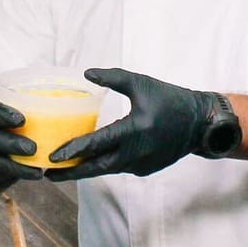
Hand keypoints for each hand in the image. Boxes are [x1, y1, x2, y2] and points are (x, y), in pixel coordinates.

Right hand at [0, 69, 42, 190]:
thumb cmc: (15, 128)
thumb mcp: (19, 112)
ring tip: (33, 149)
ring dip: (14, 146)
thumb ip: (37, 103)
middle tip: (21, 120)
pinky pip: (5, 166)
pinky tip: (38, 173)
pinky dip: (22, 170)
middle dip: (4, 116)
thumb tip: (83, 93)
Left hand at [47, 68, 217, 180]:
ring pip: (107, 170)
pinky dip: (105, 165)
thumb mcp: (141, 83)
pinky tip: (91, 161)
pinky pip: (120, 168)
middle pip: (96, 168)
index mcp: (134, 130)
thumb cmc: (170, 99)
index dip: (72, 151)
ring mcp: (141, 164)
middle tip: (48, 173)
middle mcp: (136, 152)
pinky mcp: (145, 170)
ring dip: (86, 170)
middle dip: (71, 172)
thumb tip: (86, 73)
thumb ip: (113, 78)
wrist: (199, 123)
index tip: (52, 156)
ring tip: (64, 169)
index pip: (96, 144)